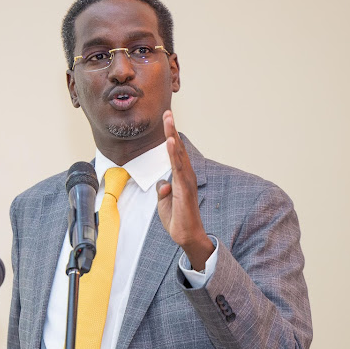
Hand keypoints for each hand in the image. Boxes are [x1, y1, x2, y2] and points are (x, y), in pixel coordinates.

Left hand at [156, 110, 214, 269]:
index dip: (171, 136)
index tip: (166, 120)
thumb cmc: (177, 220)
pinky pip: (178, 168)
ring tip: (168, 119)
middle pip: (178, 148)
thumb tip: (162, 183)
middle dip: (172, 129)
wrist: (186, 236)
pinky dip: (174, 154)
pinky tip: (171, 141)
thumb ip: (164, 190)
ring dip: (173, 135)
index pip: (175, 153)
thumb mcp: (165, 203)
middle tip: (167, 112)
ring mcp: (186, 181)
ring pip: (179, 154)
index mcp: (182, 177)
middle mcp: (186, 175)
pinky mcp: (184, 188)